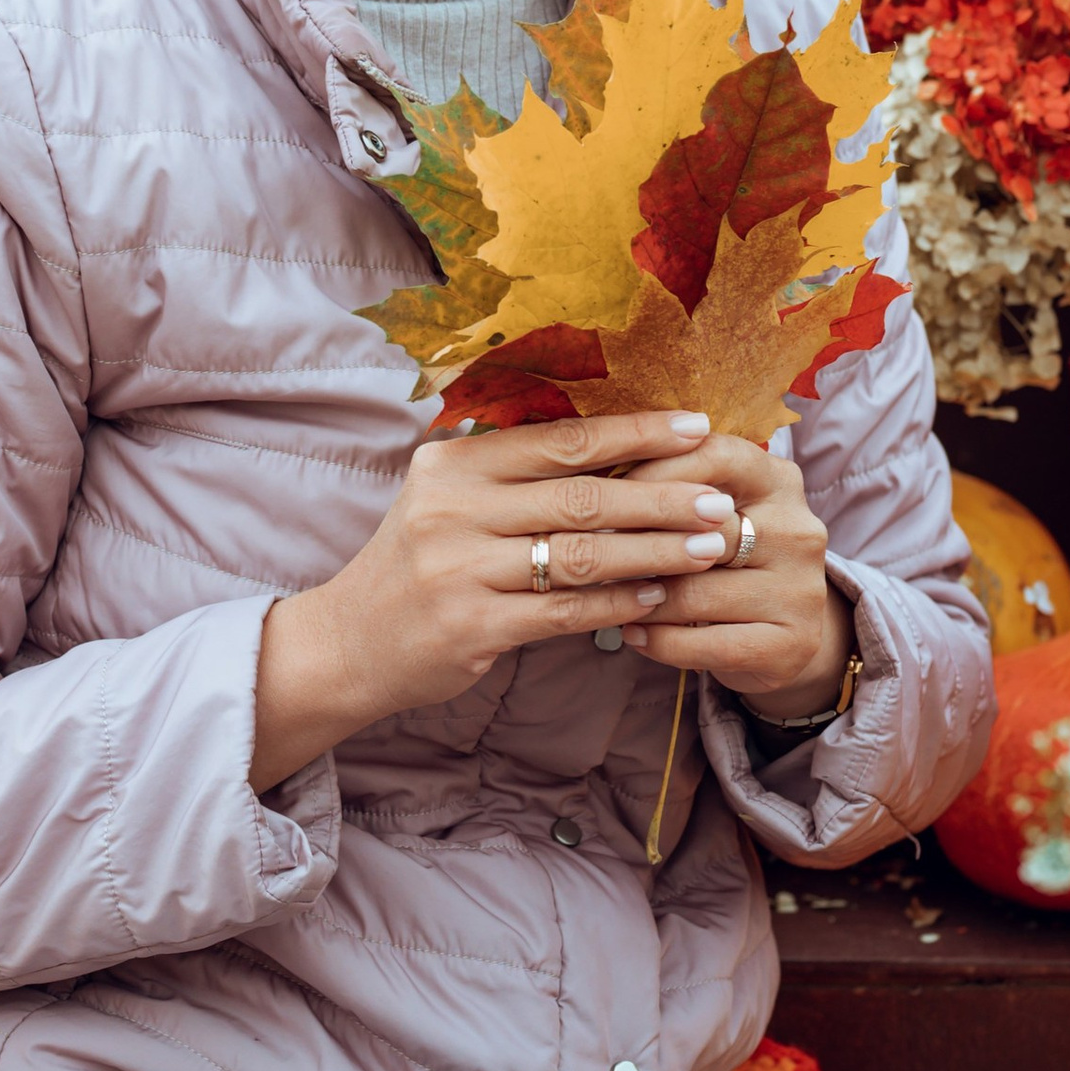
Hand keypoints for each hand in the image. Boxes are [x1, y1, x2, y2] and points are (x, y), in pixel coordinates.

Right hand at [252, 405, 736, 789]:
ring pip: (580, 555)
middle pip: (581, 496)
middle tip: (722, 498)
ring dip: (654, 551)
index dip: (635, 433)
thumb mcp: (449, 502)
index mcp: (452, 463)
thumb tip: (622, 450)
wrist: (348, 643)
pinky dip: (617, 603)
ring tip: (708, 547)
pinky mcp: (470, 625)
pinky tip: (658, 596)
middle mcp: (451, 508)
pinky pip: (564, 611)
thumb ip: (517, 476)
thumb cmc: (419, 565)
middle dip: (661, 496)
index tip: (697, 427)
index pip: (561, 441)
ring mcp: (458, 568)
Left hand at [618, 433, 852, 714]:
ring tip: (605, 597)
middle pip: (701, 528)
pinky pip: (707, 643)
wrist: (783, 634)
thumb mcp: (712, 512)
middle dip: (638, 541)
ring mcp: (801, 589)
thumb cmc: (727, 560)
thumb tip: (595, 467)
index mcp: (778, 480)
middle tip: (590, 549)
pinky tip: (633, 634)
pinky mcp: (793, 642)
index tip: (606, 487)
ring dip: (641, 598)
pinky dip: (660, 641)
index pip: (716, 455)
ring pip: (695, 592)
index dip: (656, 469)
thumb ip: (673, 485)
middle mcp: (799, 529)